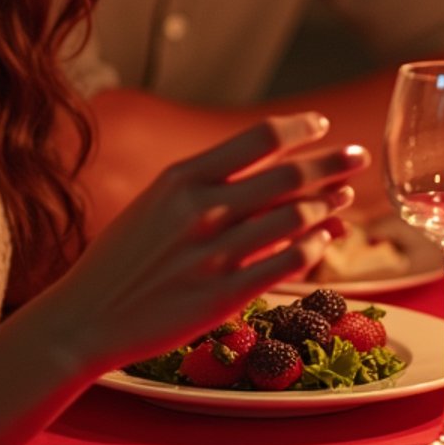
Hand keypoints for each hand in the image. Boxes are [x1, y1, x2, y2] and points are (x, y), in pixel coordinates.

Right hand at [47, 112, 367, 375]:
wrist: (85, 317)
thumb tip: (262, 168)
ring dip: (327, 205)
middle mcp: (203, 210)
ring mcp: (215, 253)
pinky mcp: (225, 296)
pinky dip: (312, 249)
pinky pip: (287, 264)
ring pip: (295, 219)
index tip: (322, 127)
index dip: (300, 129)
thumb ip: (205, 184)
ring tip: (344, 198)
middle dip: (332, 162)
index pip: (260, 139)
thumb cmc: (120, 259)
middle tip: (358, 156)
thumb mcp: (154, 203)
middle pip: (288, 176)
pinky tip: (323, 242)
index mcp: (182, 178)